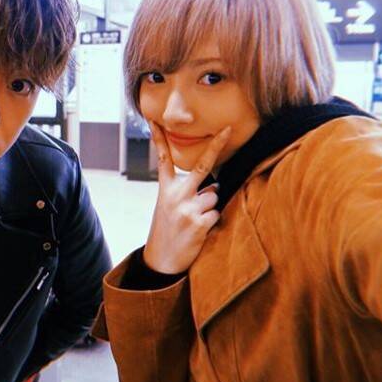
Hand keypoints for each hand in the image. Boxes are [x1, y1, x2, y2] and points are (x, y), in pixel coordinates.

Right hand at [142, 122, 231, 273]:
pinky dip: (212, 221)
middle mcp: (176, 196)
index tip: (155, 119)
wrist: (160, 262)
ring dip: (210, 207)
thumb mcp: (168, 208)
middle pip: (201, 166)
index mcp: (165, 190)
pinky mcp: (199, 223)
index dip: (158, 139)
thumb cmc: (167, 232)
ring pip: (214, 195)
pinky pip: (217, 213)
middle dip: (215, 145)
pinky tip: (199, 231)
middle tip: (226, 129)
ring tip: (195, 221)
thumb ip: (187, 193)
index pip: (163, 160)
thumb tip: (216, 185)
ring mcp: (188, 208)